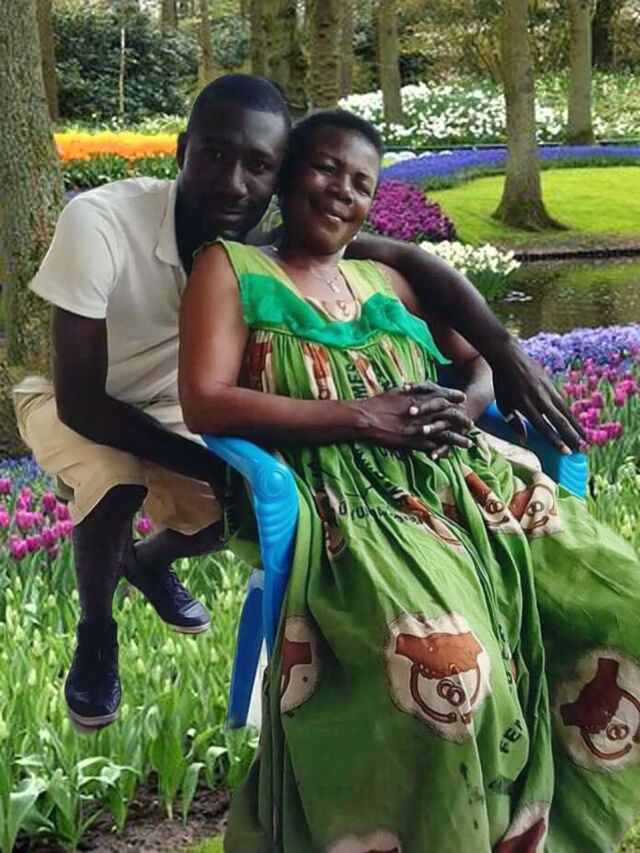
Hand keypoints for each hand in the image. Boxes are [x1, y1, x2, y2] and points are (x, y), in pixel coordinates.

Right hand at [358, 380, 474, 454]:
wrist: (366, 418)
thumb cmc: (378, 403)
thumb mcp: (396, 391)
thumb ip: (410, 391)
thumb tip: (415, 387)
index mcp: (420, 399)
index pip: (443, 396)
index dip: (454, 397)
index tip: (463, 398)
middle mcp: (424, 413)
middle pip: (449, 415)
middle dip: (462, 419)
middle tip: (471, 423)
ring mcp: (420, 428)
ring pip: (446, 434)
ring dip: (458, 439)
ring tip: (468, 443)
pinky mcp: (414, 442)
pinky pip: (432, 446)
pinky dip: (441, 450)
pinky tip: (448, 454)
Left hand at [490, 339, 584, 453]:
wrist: (510, 358)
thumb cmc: (503, 384)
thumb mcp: (503, 404)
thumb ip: (514, 423)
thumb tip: (525, 440)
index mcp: (525, 405)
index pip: (543, 426)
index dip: (555, 440)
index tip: (566, 452)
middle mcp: (539, 398)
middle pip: (558, 420)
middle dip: (571, 436)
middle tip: (581, 450)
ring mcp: (547, 391)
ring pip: (565, 412)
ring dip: (576, 427)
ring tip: (585, 440)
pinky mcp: (552, 386)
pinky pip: (563, 404)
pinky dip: (571, 415)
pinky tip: (576, 425)